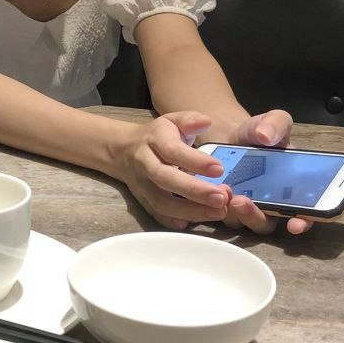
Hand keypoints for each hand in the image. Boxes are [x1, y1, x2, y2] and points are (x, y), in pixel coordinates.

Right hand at [114, 111, 232, 230]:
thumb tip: (206, 121)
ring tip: (217, 212)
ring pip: (161, 202)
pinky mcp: (142, 201)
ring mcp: (142, 185)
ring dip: (190, 210)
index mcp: (154, 140)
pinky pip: (156, 215)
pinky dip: (174, 221)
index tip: (219, 169)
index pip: (173, 151)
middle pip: (166, 179)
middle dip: (195, 191)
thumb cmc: (157, 136)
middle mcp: (145, 164)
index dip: (195, 161)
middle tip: (221, 198)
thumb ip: (189, 120)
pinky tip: (195, 222)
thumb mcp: (172, 121)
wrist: (122, 151)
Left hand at [223, 108, 312, 235]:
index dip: (303, 223)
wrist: (228, 134)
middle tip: (243, 202)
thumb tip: (266, 136)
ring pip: (240, 222)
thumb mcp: (273, 121)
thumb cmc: (257, 133)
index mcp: (291, 189)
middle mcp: (268, 204)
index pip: (303, 215)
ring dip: (233, 213)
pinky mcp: (220, 206)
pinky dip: (213, 205)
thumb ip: (277, 124)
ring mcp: (242, 208)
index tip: (295, 224)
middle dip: (256, 218)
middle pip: (265, 224)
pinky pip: (217, 213)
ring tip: (226, 193)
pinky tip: (209, 190)